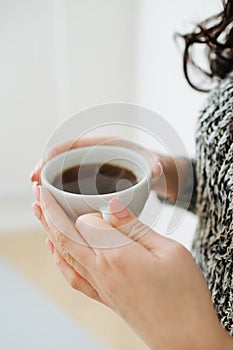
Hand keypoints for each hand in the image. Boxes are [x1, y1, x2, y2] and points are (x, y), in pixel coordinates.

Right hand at [30, 136, 187, 200]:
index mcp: (104, 145)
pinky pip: (70, 186)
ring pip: (64, 174)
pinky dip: (60, 195)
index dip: (55, 153)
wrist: (152, 171)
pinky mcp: (89, 182)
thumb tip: (156, 172)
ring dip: (49, 185)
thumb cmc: (149, 163)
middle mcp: (92, 155)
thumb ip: (154, 165)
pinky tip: (53, 208)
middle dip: (45, 169)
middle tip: (33, 185)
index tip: (42, 164)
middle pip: (62, 159)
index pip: (74, 145)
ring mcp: (89, 169)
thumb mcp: (152, 162)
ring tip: (39, 199)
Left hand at [32, 187, 231, 349]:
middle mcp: (101, 271)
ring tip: (38, 214)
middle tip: (36, 193)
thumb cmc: (183, 295)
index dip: (87, 208)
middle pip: (65, 236)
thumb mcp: (169, 250)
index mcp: (117, 255)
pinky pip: (72, 276)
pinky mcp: (103, 297)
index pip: (88, 222)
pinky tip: (54, 250)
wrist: (186, 340)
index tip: (87, 198)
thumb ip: (136, 227)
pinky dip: (59, 260)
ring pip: (64, 253)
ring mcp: (99, 286)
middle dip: (48, 212)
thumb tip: (112, 205)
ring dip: (49, 231)